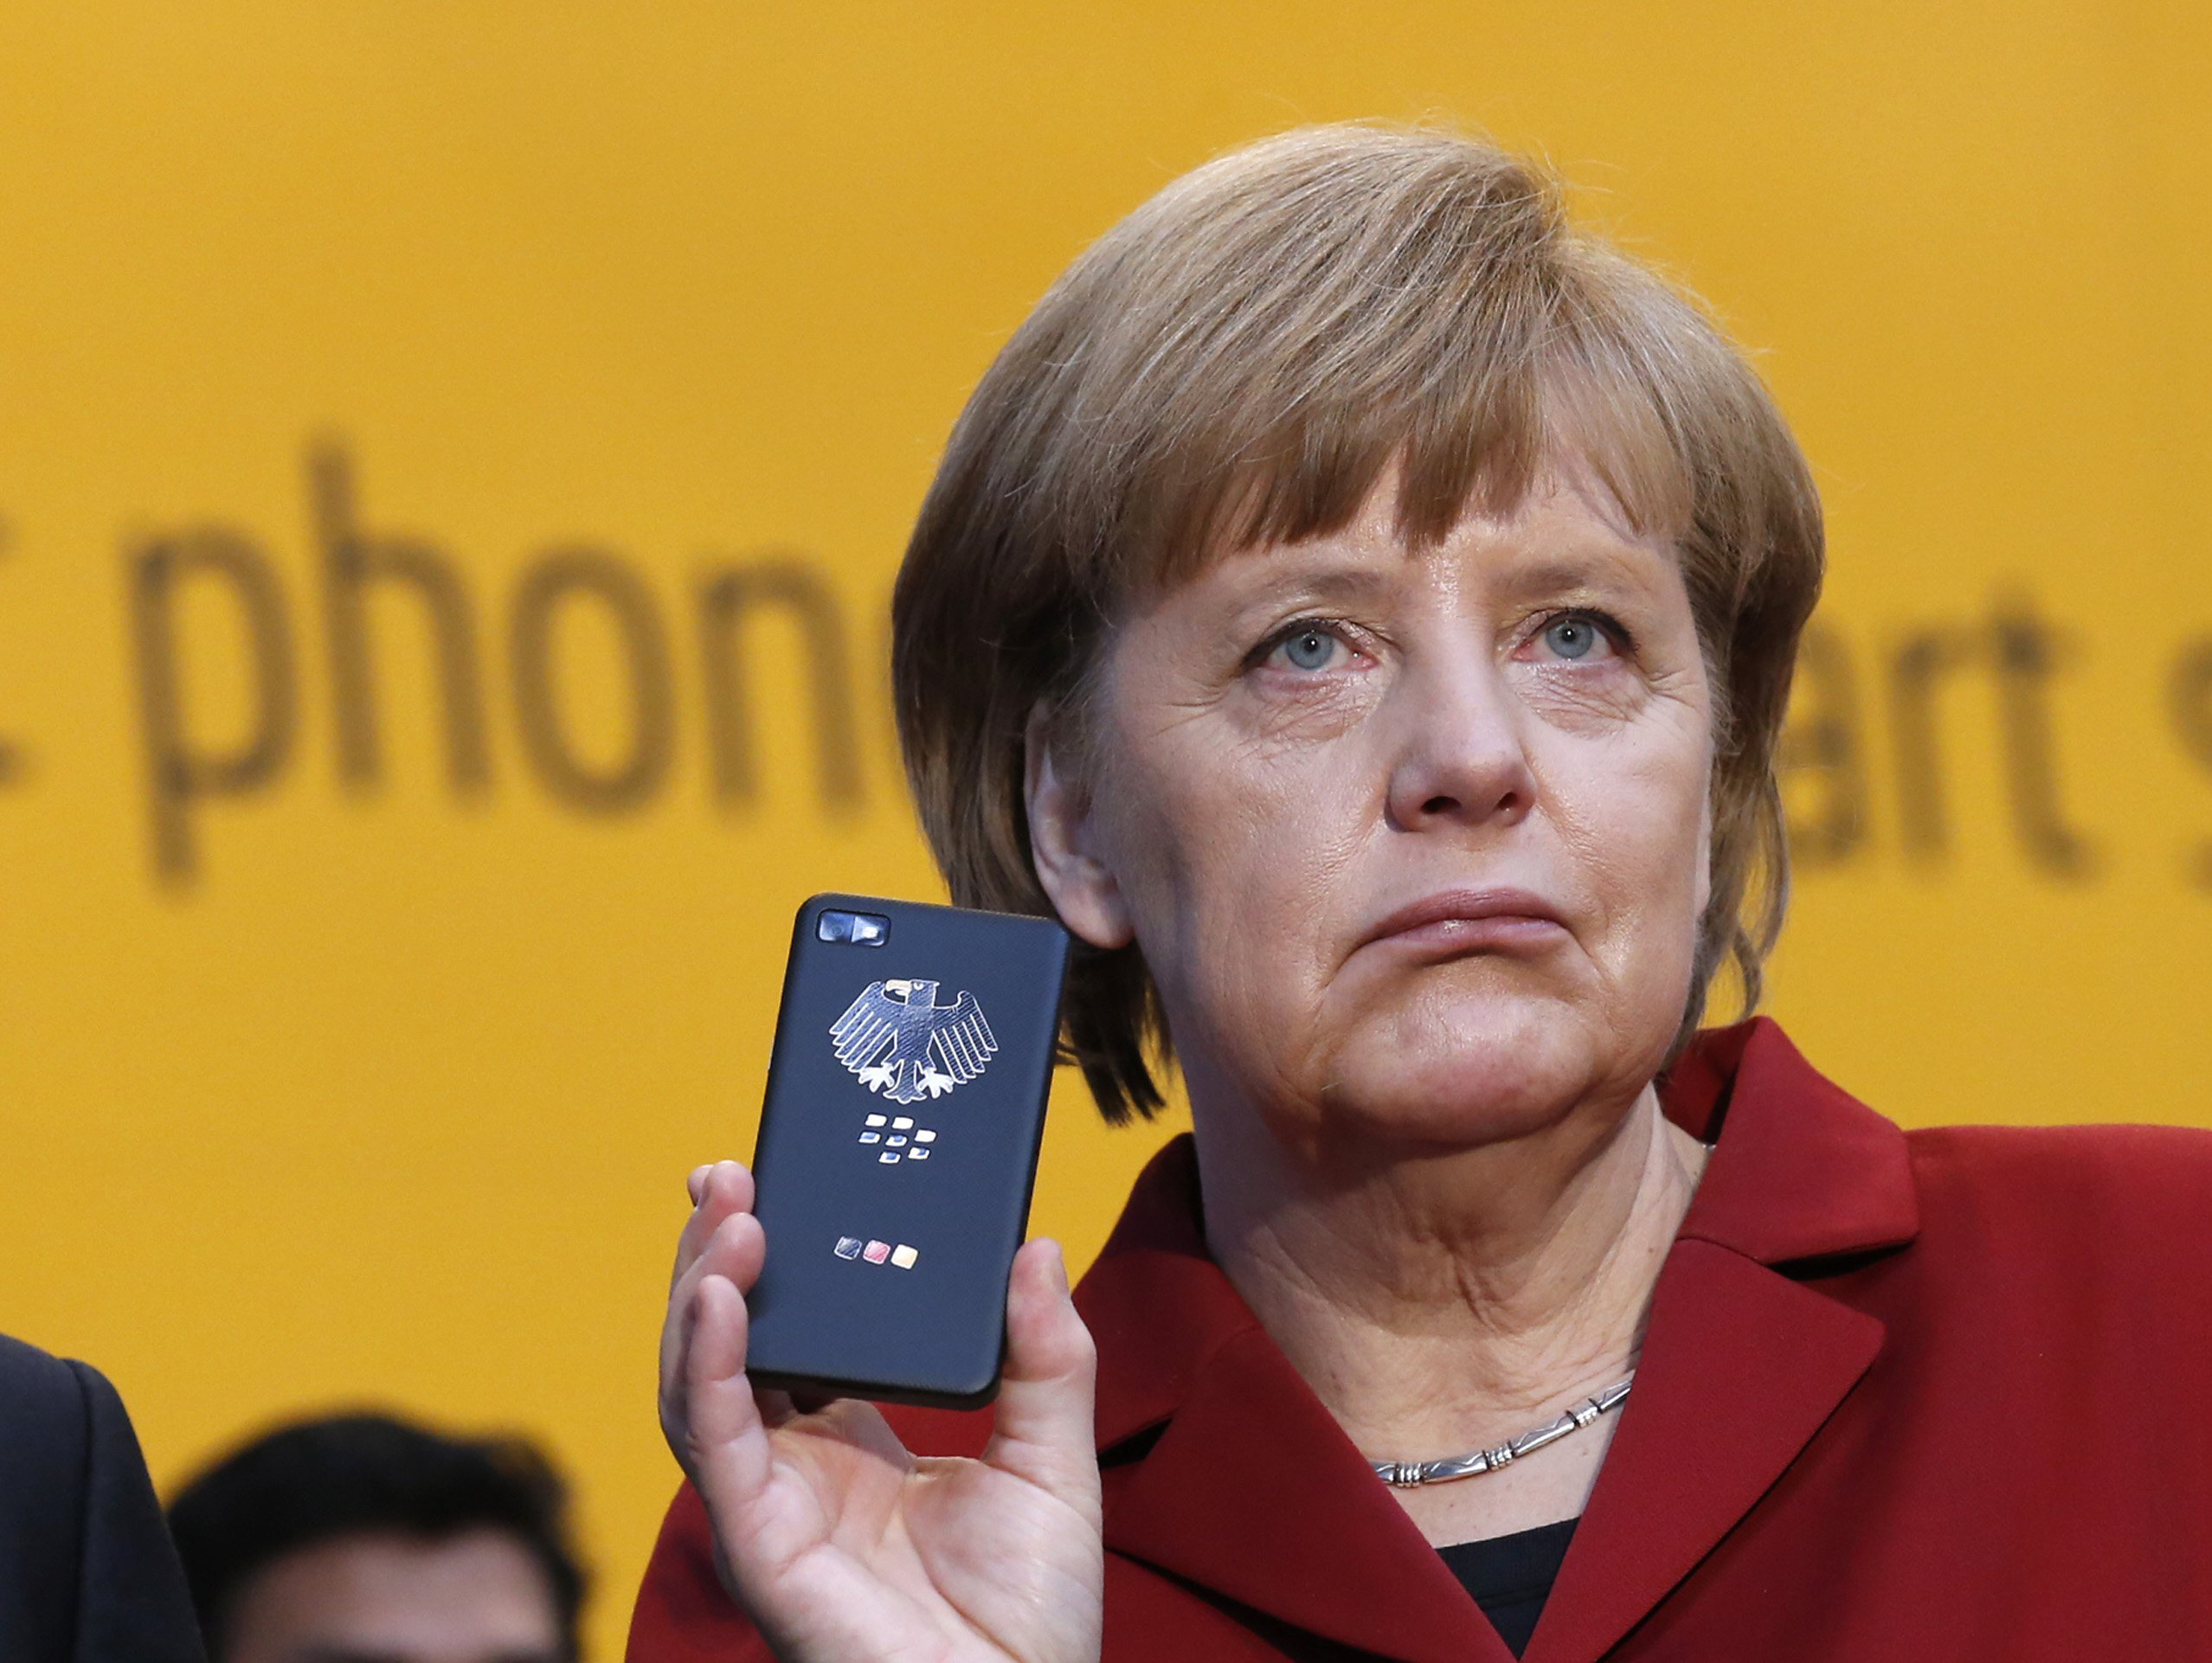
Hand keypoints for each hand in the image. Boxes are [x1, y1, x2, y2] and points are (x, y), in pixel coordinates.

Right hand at [660, 1160, 1104, 1662]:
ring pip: (698, 1377)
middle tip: (731, 1173)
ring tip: (733, 1214)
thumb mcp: (1054, 1457)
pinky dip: (706, 1362)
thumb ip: (1047, 1354)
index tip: (776, 1179)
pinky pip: (714, 1438)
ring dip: (703, 1288)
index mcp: (856, 1439)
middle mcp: (798, 1464)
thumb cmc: (1034, 1616)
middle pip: (731, 1340)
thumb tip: (1037, 1245)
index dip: (777, 1257)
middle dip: (719, 1253)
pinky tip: (720, 1298)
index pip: (793, 1328)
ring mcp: (770, 1501)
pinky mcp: (759, 1539)